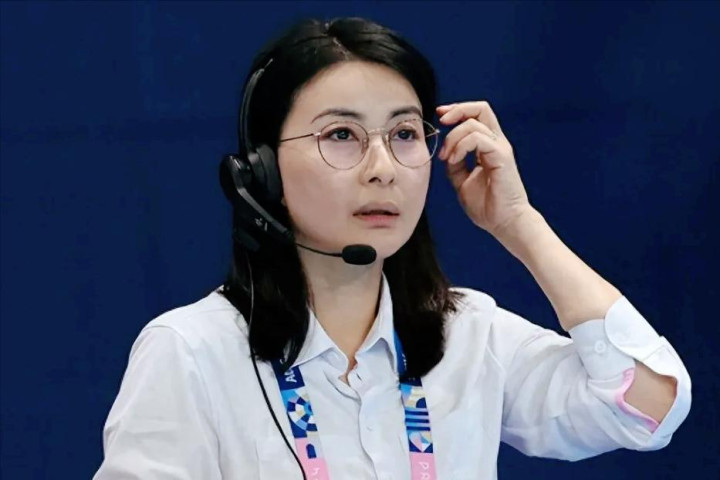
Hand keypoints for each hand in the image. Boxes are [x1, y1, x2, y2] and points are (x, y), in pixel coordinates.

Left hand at [436, 101, 532, 238]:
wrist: (504, 223)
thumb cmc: (487, 206)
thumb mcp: (462, 182)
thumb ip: (455, 165)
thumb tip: (444, 153)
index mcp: (488, 147)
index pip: (476, 116)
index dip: (457, 111)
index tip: (440, 115)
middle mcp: (496, 143)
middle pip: (481, 108)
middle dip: (457, 110)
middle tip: (442, 120)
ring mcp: (500, 148)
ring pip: (474, 124)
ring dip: (453, 138)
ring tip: (447, 157)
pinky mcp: (502, 157)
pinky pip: (478, 139)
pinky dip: (460, 146)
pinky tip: (454, 160)